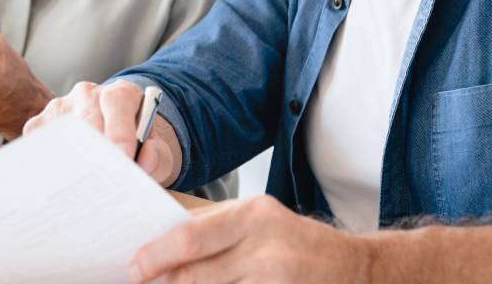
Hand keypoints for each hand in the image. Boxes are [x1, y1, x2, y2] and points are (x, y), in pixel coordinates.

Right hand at [23, 80, 181, 186]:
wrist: (117, 141)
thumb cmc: (136, 147)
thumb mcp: (156, 151)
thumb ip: (157, 156)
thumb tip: (144, 159)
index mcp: (121, 93)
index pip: (117, 101)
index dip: (119, 130)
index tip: (123, 156)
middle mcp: (89, 94)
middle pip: (86, 117)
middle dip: (95, 149)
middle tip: (100, 179)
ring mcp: (62, 107)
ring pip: (61, 131)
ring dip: (68, 159)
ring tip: (79, 188)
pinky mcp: (41, 124)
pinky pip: (38, 142)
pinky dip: (47, 162)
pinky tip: (58, 182)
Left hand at [129, 196, 372, 283]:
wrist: (355, 270)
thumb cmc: (296, 243)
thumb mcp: (258, 220)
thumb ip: (213, 226)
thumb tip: (160, 237)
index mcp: (253, 215)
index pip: (190, 238)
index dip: (155, 256)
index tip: (135, 267)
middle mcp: (265, 247)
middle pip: (195, 274)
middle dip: (164, 282)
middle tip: (143, 282)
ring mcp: (274, 281)